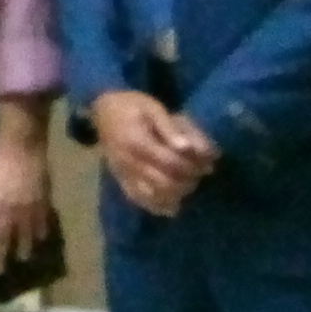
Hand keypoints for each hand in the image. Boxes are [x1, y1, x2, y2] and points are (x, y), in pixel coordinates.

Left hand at [0, 128, 54, 269]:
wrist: (23, 142)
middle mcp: (7, 211)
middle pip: (1, 239)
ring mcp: (27, 208)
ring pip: (25, 235)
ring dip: (23, 249)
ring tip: (23, 260)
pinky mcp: (43, 201)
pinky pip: (42, 221)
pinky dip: (41, 231)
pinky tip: (42, 239)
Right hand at [91, 90, 215, 216]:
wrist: (102, 109)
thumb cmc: (131, 105)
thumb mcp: (153, 107)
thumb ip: (170, 127)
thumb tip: (186, 148)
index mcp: (136, 142)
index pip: (170, 163)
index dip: (192, 166)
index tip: (208, 164)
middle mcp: (127, 161)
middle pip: (164, 182)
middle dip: (188, 181)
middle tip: (201, 174)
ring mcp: (122, 173)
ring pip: (152, 195)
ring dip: (176, 194)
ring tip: (189, 184)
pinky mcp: (120, 179)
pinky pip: (138, 198)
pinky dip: (156, 206)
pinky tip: (172, 206)